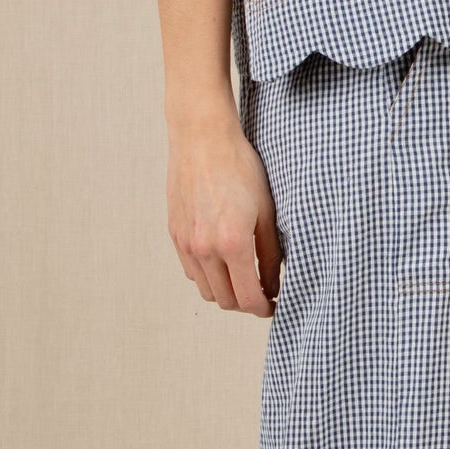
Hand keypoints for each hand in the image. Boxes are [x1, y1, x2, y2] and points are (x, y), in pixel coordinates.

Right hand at [166, 109, 281, 314]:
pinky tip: (222, 260)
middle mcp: (204, 249)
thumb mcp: (267, 211)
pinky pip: (191, 271)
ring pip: (206, 290)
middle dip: (246, 303)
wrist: (203, 139)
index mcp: (232, 244)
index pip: (248, 298)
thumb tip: (273, 283)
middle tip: (263, 293)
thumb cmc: (240, 168)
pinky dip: (207, 275)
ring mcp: (186, 243)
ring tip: (243, 278)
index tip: (274, 305)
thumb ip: (270, 254)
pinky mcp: (175, 233)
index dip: (264, 308)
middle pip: (226, 301)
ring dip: (226, 291)